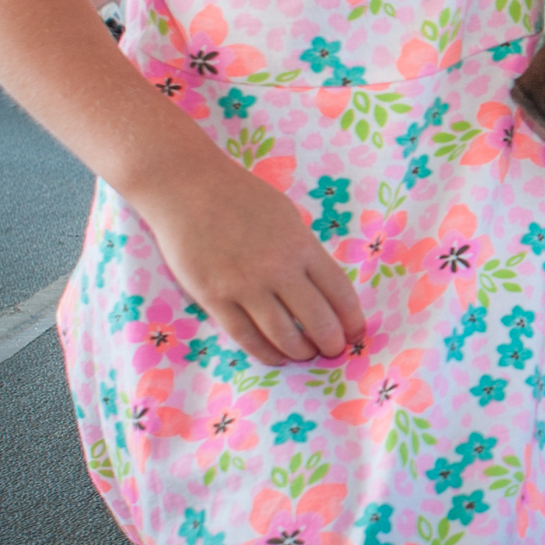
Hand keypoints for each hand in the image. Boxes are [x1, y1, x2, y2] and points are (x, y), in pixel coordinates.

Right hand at [141, 164, 368, 364]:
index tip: (357, 332)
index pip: (339, 290)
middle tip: (335, 351)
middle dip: (331, 341)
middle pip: (316, 318)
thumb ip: (303, 250)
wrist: (188, 188)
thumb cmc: (241, 197)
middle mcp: (278, 268)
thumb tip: (319, 285)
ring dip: (299, 351)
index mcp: (301, 245)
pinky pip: (244, 335)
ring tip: (306, 355)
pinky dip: (263, 351)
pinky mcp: (214, 297)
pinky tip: (274, 356)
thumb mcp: (286, 216)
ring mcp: (244, 285)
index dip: (351, 318)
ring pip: (282, 334)